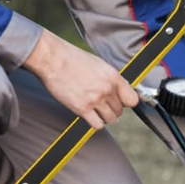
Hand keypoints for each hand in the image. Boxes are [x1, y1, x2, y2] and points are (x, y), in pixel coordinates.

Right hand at [23, 30, 138, 130]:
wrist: (51, 58)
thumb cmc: (71, 58)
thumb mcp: (99, 64)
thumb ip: (111, 79)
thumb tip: (120, 91)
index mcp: (113, 77)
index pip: (132, 100)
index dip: (126, 102)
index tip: (120, 102)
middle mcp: (107, 89)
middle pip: (119, 111)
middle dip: (111, 108)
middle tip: (100, 103)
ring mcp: (95, 100)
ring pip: (110, 119)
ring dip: (104, 117)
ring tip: (94, 109)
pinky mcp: (82, 108)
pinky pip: (98, 125)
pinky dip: (95, 123)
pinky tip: (89, 115)